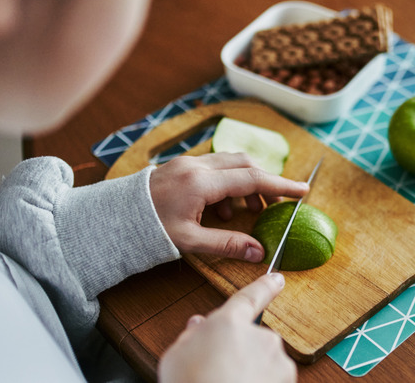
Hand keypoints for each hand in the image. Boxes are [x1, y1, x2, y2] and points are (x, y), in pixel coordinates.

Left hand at [149, 153, 308, 261]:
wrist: (112, 217)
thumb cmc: (146, 230)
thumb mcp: (189, 241)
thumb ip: (227, 244)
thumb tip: (259, 252)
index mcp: (200, 183)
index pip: (252, 179)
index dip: (281, 186)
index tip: (302, 191)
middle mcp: (196, 166)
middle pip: (245, 164)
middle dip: (266, 182)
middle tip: (275, 204)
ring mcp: (188, 162)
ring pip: (231, 162)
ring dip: (246, 182)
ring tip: (247, 210)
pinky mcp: (182, 165)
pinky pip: (215, 165)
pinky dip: (229, 181)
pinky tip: (222, 207)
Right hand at [158, 273, 296, 382]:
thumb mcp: (177, 356)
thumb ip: (191, 336)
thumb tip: (198, 326)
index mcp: (229, 323)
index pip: (250, 297)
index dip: (264, 286)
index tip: (277, 279)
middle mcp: (259, 336)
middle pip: (253, 337)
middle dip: (241, 349)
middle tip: (220, 367)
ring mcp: (277, 359)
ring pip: (266, 360)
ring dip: (253, 369)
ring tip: (228, 382)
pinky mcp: (286, 379)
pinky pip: (274, 378)